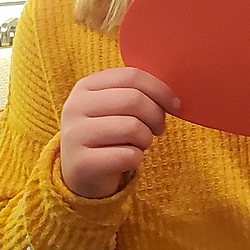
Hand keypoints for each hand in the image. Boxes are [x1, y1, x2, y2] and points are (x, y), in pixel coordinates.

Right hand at [60, 68, 178, 199]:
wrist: (82, 173)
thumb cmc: (109, 135)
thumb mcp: (116, 107)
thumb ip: (138, 93)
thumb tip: (172, 99)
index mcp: (85, 86)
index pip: (131, 76)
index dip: (160, 90)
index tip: (175, 105)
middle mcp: (75, 107)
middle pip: (134, 100)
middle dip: (156, 116)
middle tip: (158, 129)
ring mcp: (74, 135)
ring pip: (132, 128)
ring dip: (146, 139)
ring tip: (139, 144)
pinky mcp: (81, 163)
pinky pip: (128, 156)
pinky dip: (136, 158)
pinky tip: (126, 160)